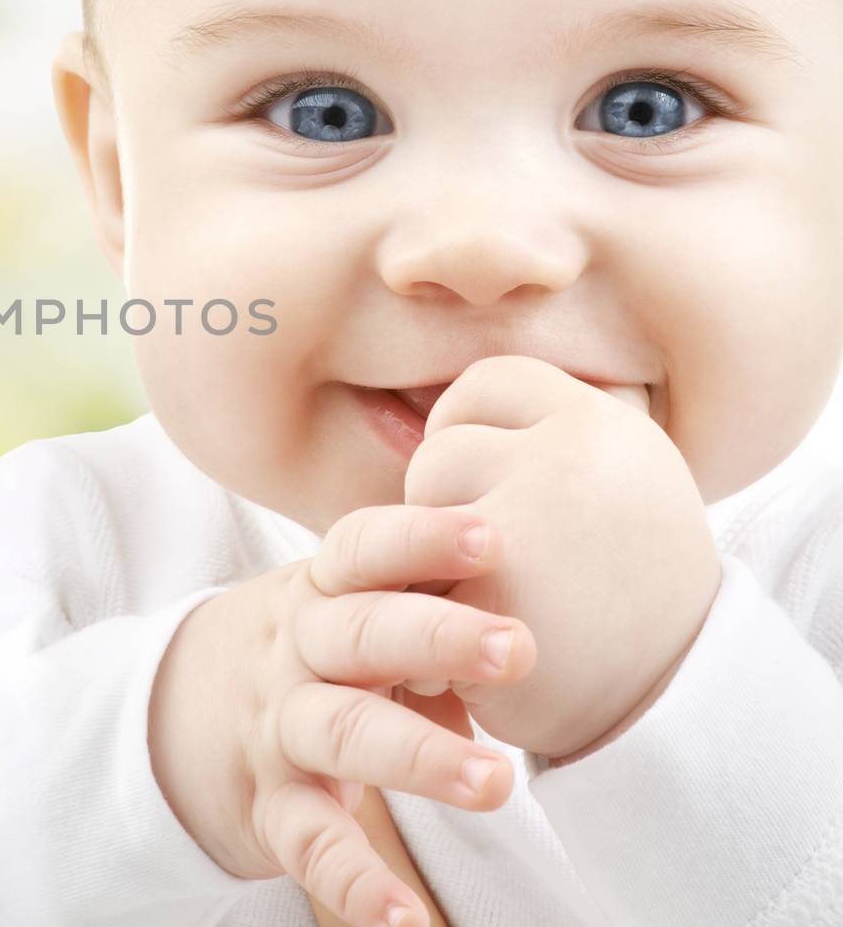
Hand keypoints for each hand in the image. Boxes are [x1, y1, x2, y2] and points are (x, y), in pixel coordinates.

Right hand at [149, 504, 535, 926]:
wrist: (170, 710)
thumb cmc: (303, 648)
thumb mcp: (341, 606)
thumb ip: (419, 601)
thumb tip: (535, 609)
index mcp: (319, 592)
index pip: (361, 551)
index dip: (419, 538)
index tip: (489, 538)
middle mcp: (294, 652)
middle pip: (359, 634)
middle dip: (437, 637)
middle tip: (517, 649)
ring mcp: (278, 730)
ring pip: (342, 733)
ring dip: (417, 755)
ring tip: (494, 781)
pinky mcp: (269, 807)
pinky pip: (309, 842)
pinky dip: (353, 882)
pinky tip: (404, 918)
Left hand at [402, 355, 720, 759]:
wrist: (676, 705)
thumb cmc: (630, 590)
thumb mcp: (617, 482)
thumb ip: (540, 437)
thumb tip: (437, 406)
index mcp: (603, 425)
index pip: (486, 383)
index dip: (468, 429)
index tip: (486, 481)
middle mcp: (570, 461)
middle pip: (441, 452)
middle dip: (448, 508)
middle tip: (503, 563)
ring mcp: (525, 526)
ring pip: (416, 518)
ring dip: (431, 565)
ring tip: (497, 603)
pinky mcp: (487, 598)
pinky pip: (412, 589)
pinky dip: (429, 626)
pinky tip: (478, 651)